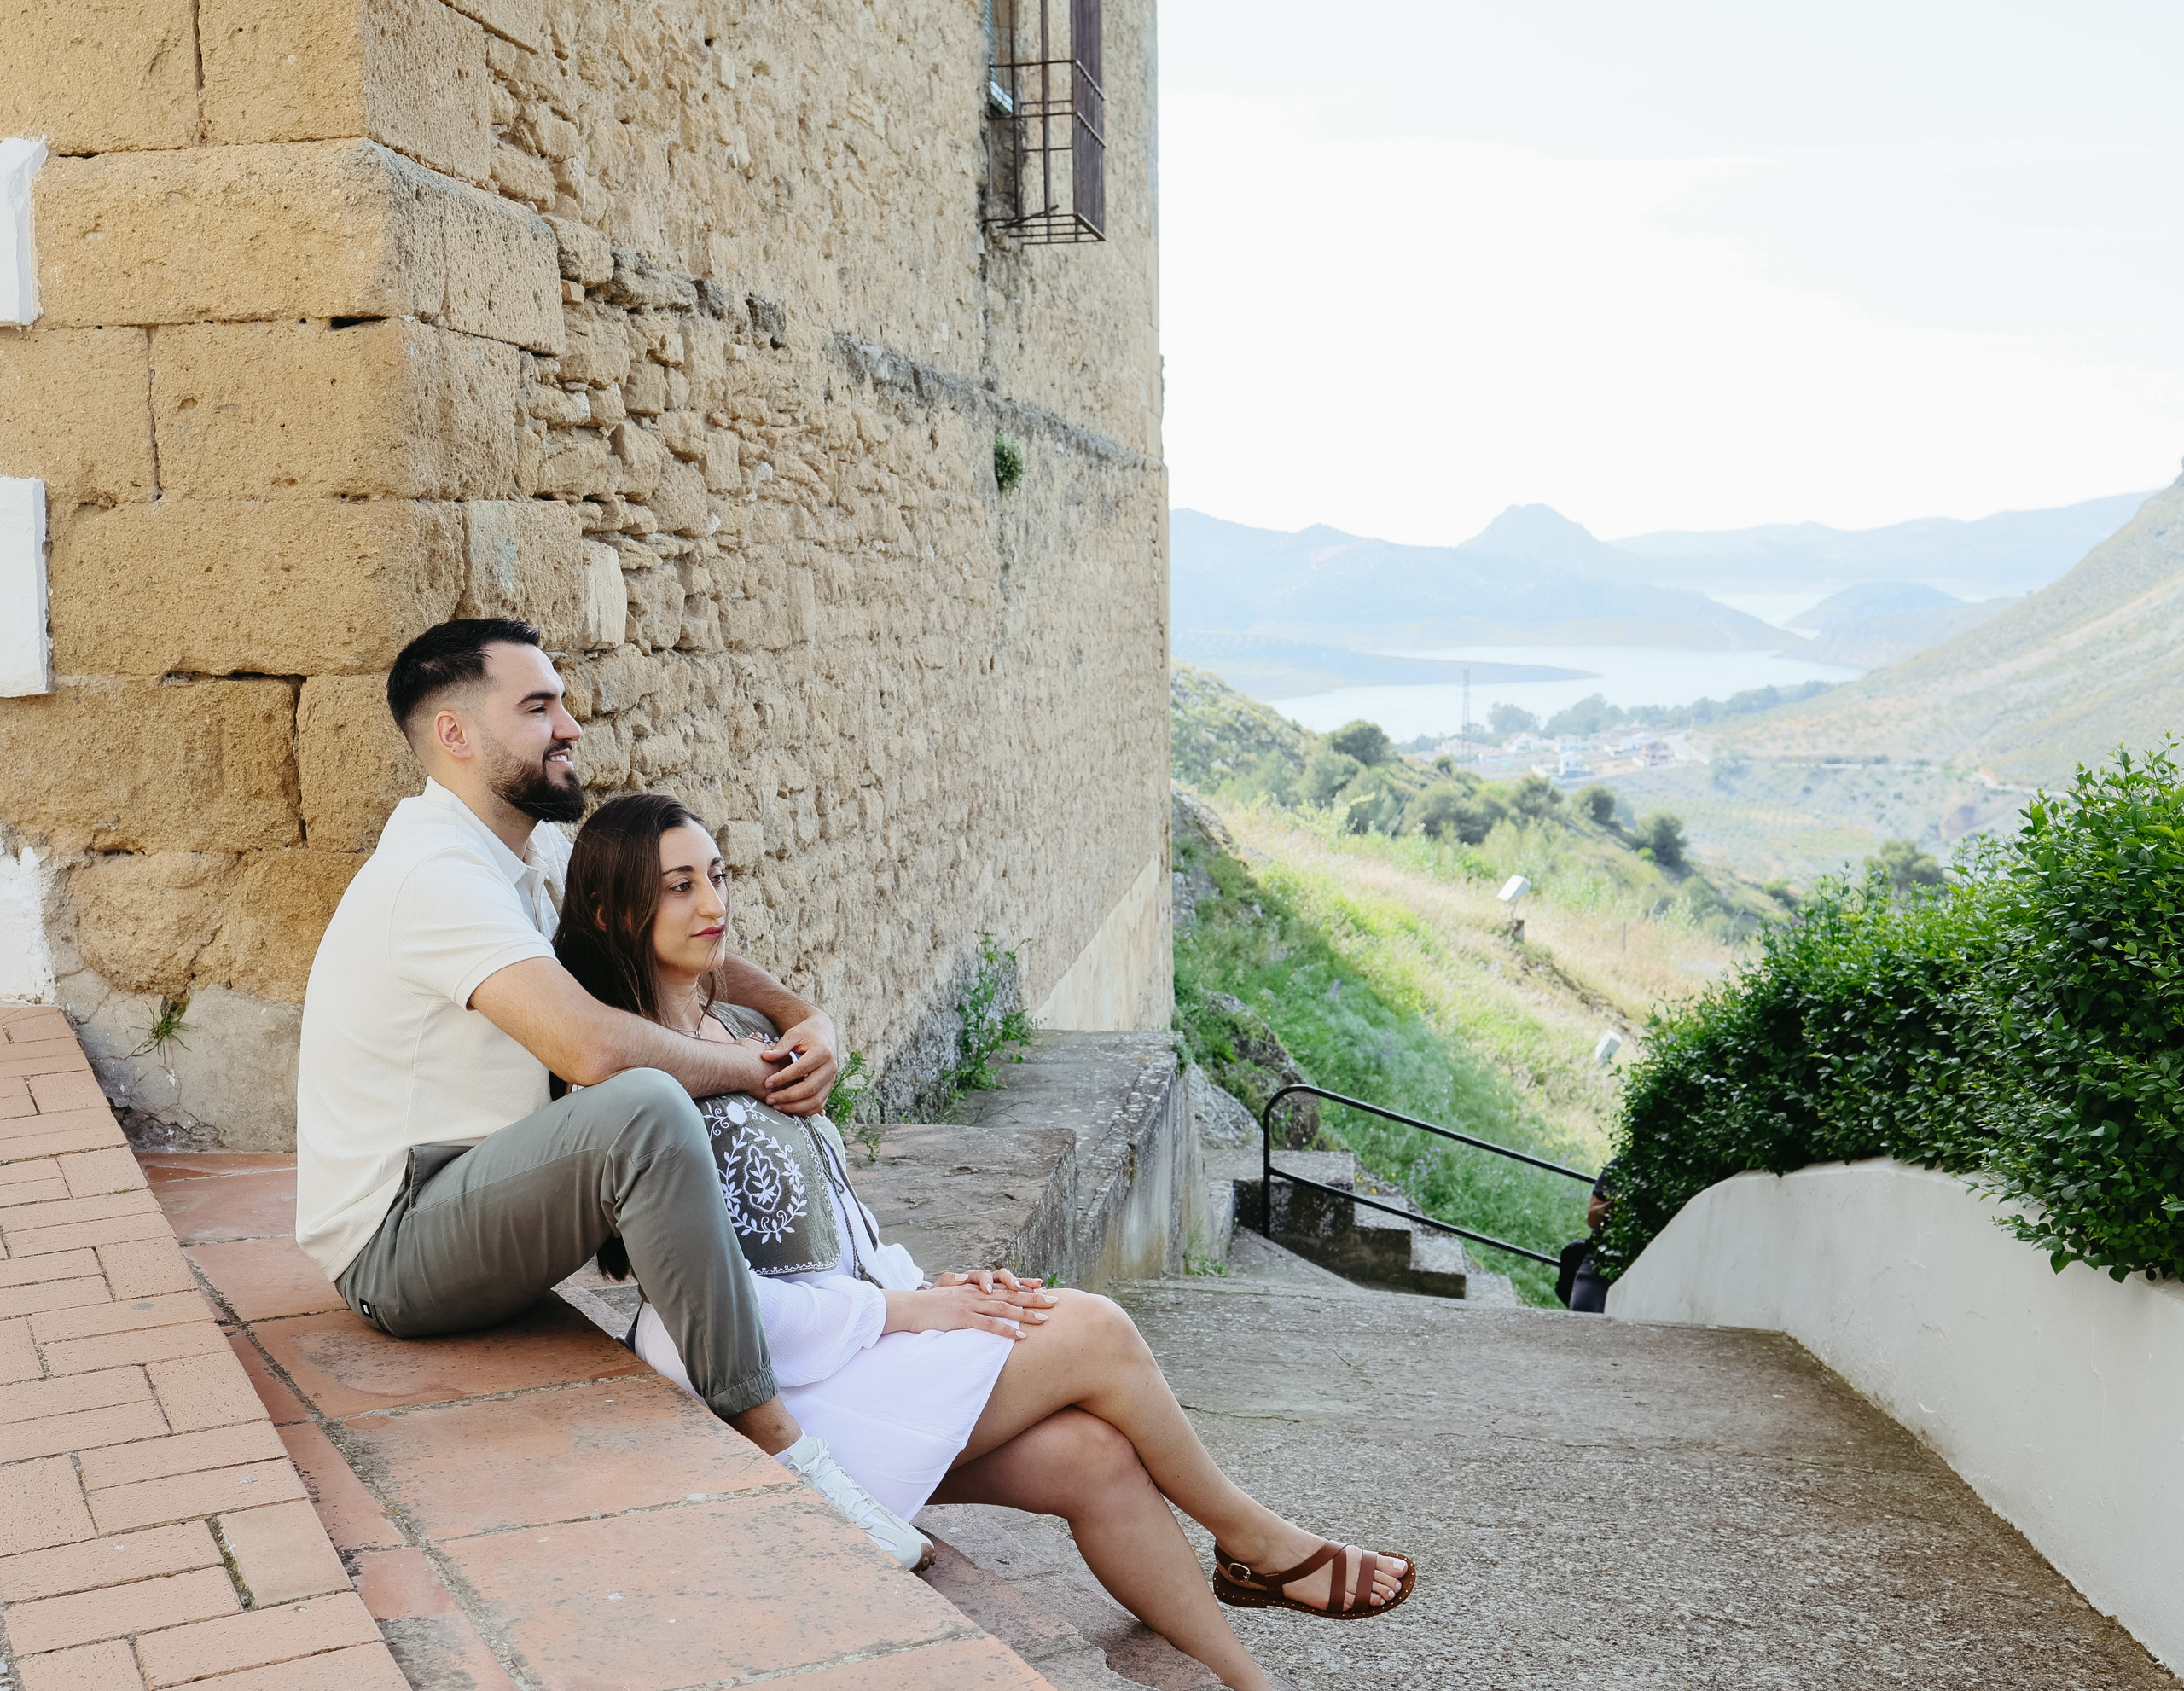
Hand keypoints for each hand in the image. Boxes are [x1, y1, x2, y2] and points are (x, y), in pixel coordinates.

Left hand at [760, 1011, 838, 1114]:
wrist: (824, 1033)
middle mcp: (831, 1067)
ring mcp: (832, 1080)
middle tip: (769, 1099)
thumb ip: (780, 1047)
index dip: (783, 1078)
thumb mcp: (793, 1034)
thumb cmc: (806, 1033)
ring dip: (795, 1107)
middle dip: (787, 1097)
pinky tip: (788, 1108)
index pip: (801, 1069)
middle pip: (810, 1089)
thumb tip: (765, 1057)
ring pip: (816, 1101)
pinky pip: (819, 1105)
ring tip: (776, 1106)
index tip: (766, 1083)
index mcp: (822, 1052)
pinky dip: (804, 1110)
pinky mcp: (829, 1088)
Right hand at [882, 1273, 1056, 1338]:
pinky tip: (1021, 1337)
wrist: (909, 1307)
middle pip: (1011, 1294)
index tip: (1042, 1288)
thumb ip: (963, 1296)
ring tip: (1045, 1320)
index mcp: (974, 1288)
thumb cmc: (927, 1305)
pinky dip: (1007, 1331)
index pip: (1004, 1285)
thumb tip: (973, 1300)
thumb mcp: (949, 1296)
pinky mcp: (964, 1318)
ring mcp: (971, 1304)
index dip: (1024, 1286)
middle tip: (1055, 1302)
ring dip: (1027, 1314)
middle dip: (1034, 1298)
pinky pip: (990, 1325)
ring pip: (1005, 1307)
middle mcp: (976, 1293)